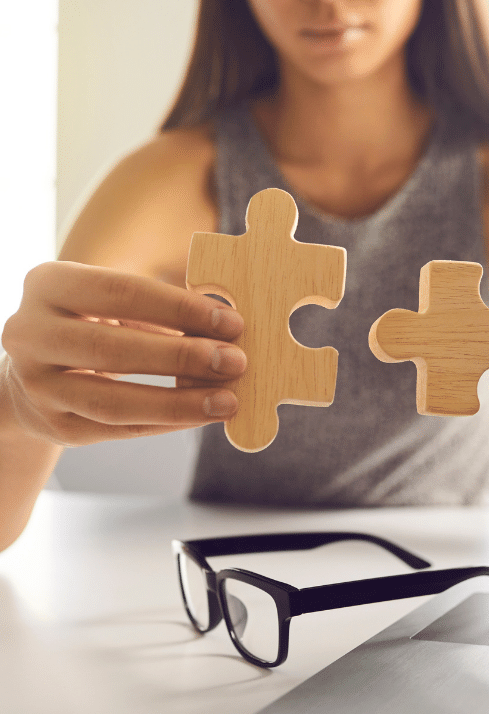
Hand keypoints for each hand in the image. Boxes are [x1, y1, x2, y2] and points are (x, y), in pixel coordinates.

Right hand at [1, 261, 246, 445]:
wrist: (38, 372)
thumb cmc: (95, 324)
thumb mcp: (115, 303)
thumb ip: (163, 309)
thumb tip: (227, 329)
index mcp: (48, 284)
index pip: (121, 293)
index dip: (180, 309)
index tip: (231, 322)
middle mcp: (29, 333)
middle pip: (114, 349)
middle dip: (183, 357)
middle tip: (234, 361)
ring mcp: (36, 385)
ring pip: (114, 401)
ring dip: (179, 402)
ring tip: (226, 400)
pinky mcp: (54, 425)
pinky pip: (119, 429)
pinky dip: (168, 422)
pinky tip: (202, 415)